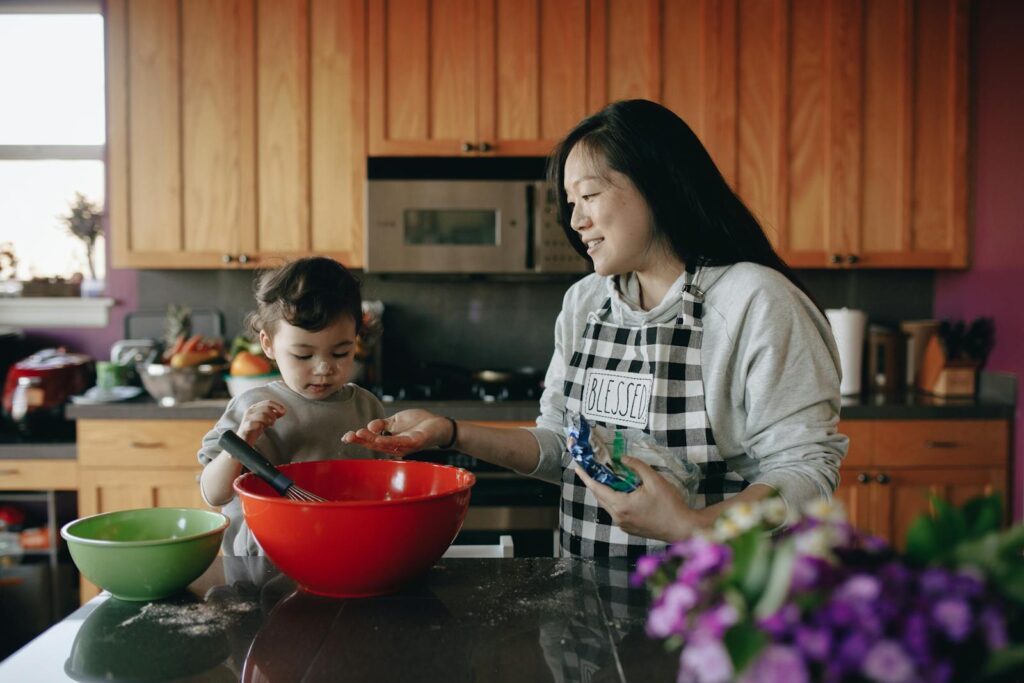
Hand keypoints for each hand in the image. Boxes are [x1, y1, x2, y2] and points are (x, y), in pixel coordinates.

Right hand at [237, 400, 285, 445]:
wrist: (244, 440)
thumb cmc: (255, 428)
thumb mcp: (266, 419)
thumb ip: (273, 414)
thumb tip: (283, 411)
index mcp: (255, 407)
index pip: (268, 402)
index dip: (277, 406)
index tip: (284, 412)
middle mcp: (250, 411)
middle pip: (266, 408)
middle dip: (273, 415)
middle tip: (273, 422)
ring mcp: (246, 419)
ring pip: (261, 415)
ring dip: (268, 420)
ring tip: (268, 425)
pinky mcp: (244, 428)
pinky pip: (252, 424)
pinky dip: (259, 425)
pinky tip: (261, 428)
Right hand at [342, 409, 452, 456]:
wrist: (439, 424)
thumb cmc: (418, 423)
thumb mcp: (396, 420)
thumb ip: (383, 423)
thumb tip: (369, 426)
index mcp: (390, 440)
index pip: (371, 441)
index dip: (358, 439)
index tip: (346, 437)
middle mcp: (396, 446)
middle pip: (375, 445)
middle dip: (361, 441)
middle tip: (348, 436)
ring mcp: (405, 445)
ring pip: (385, 444)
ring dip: (372, 440)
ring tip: (359, 434)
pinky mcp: (415, 442)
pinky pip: (400, 442)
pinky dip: (389, 440)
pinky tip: (379, 438)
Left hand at [573, 456, 705, 542]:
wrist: (682, 528)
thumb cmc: (670, 504)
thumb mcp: (655, 480)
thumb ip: (637, 466)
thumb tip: (622, 459)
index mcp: (621, 505)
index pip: (597, 488)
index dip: (586, 477)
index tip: (578, 467)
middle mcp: (618, 517)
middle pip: (600, 497)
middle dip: (593, 482)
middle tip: (589, 469)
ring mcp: (623, 525)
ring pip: (607, 505)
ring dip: (604, 491)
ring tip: (604, 478)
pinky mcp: (629, 528)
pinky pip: (616, 512)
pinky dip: (614, 500)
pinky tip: (620, 491)